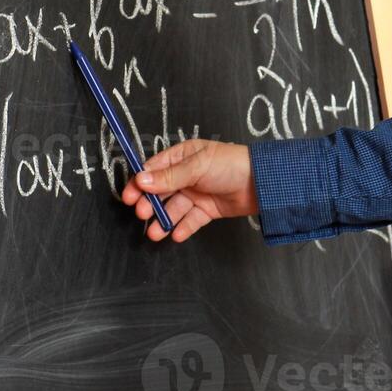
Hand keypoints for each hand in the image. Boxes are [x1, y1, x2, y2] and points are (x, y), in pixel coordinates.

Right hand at [118, 138, 257, 242]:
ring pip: (174, 208)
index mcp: (183, 156)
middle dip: (150, 203)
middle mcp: (188, 175)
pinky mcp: (207, 209)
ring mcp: (197, 193)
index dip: (140, 182)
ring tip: (155, 233)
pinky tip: (176, 234)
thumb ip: (170, 176)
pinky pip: (190, 220)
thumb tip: (141, 180)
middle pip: (161, 191)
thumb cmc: (231, 164)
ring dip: (163, 220)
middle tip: (142, 213)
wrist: (262, 183)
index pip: (154, 169)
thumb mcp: (198, 166)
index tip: (129, 196)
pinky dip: (182, 227)